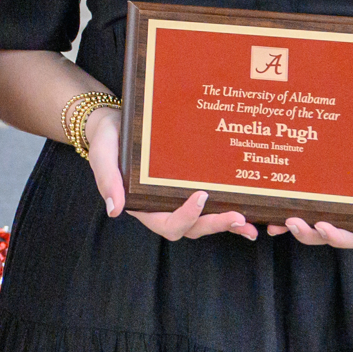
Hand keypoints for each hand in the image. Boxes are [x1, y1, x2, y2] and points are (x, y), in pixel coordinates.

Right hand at [85, 107, 258, 242]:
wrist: (116, 123)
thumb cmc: (108, 140)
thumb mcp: (102, 156)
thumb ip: (107, 181)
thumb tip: (114, 210)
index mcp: (143, 207)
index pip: (168, 224)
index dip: (187, 216)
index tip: (201, 196)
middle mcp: (163, 209)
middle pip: (193, 228)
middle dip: (216, 225)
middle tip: (239, 218)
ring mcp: (177, 201)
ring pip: (205, 221)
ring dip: (227, 224)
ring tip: (250, 223)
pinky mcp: (188, 189)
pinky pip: (210, 205)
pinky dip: (228, 210)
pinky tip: (249, 211)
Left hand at [267, 105, 352, 247]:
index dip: (340, 237)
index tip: (324, 227)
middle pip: (330, 231)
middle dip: (310, 233)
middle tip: (292, 222)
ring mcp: (340, 195)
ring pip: (313, 218)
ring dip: (293, 223)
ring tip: (276, 219)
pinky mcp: (328, 178)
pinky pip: (307, 193)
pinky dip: (288, 199)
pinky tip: (269, 198)